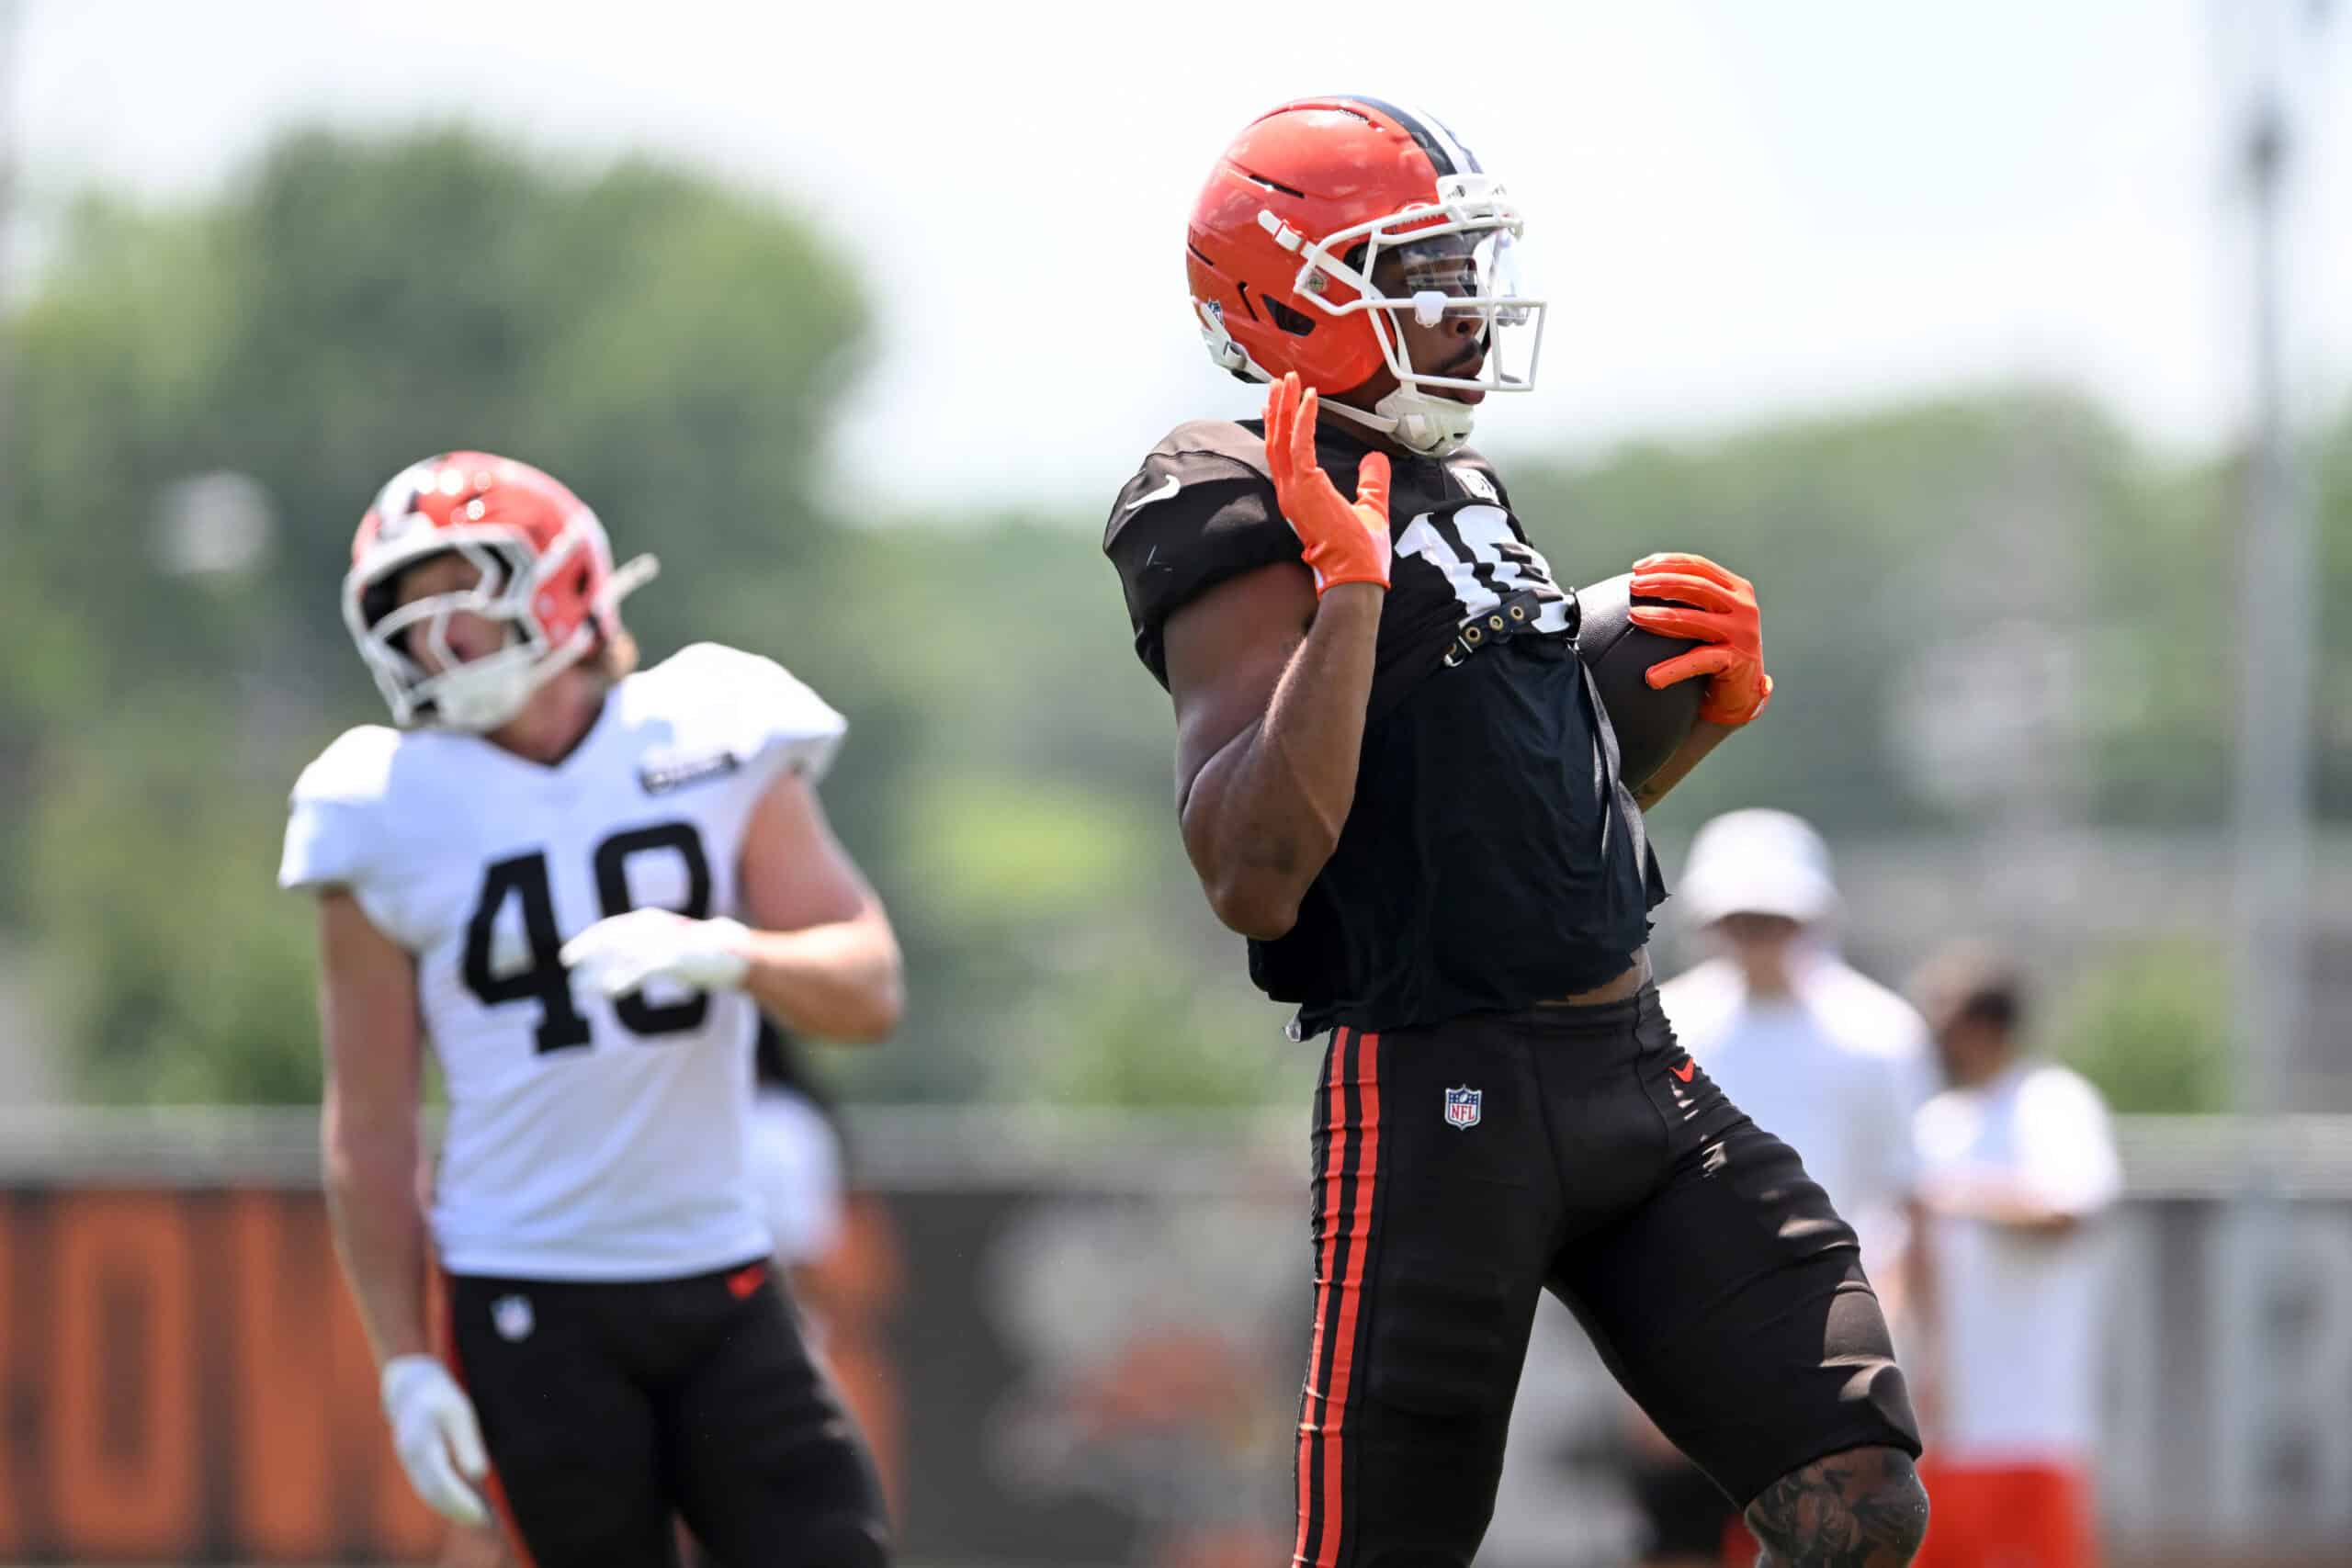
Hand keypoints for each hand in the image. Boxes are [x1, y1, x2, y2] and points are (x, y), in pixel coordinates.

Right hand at [380, 1354, 490, 1527]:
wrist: (409, 1384)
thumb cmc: (440, 1393)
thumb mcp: (460, 1411)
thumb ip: (467, 1443)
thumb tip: (478, 1475)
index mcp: (421, 1446)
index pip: (442, 1484)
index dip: (462, 1503)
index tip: (483, 1515)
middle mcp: (411, 1458)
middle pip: (434, 1495)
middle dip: (459, 1512)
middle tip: (486, 1522)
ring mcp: (408, 1462)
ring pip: (430, 1494)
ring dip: (452, 1509)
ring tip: (481, 1518)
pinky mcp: (413, 1462)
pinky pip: (428, 1487)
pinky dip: (445, 1499)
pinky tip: (465, 1502)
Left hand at [560, 908, 750, 997]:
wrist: (736, 956)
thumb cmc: (702, 954)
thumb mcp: (669, 948)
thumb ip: (646, 952)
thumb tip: (619, 968)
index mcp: (652, 921)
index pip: (610, 928)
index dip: (586, 941)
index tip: (567, 957)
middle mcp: (655, 927)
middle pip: (611, 938)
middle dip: (586, 953)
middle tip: (566, 969)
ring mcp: (665, 942)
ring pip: (621, 955)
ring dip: (597, 971)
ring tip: (580, 988)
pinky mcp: (676, 959)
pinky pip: (643, 969)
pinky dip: (624, 978)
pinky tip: (609, 992)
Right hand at [1265, 372, 1391, 594]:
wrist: (1357, 574)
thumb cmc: (1361, 551)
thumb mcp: (1372, 507)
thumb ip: (1372, 482)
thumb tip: (1376, 459)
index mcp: (1301, 497)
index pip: (1282, 455)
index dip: (1278, 428)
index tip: (1275, 405)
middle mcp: (1290, 492)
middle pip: (1276, 441)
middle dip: (1277, 408)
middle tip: (1280, 381)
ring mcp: (1294, 490)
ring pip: (1281, 439)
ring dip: (1283, 407)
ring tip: (1286, 380)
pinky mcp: (1305, 487)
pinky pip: (1300, 445)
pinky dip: (1303, 420)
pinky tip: (1309, 399)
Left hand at [1627, 552, 1773, 725]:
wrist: (1743, 691)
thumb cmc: (1717, 651)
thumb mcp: (1709, 617)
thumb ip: (1690, 599)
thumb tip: (1641, 583)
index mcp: (1736, 589)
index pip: (1698, 566)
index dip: (1666, 563)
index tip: (1636, 568)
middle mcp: (1743, 606)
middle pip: (1696, 585)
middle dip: (1661, 582)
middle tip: (1633, 587)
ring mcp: (1742, 632)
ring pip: (1694, 619)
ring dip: (1660, 616)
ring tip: (1634, 616)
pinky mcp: (1737, 660)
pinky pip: (1698, 660)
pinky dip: (1673, 669)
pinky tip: (1651, 676)